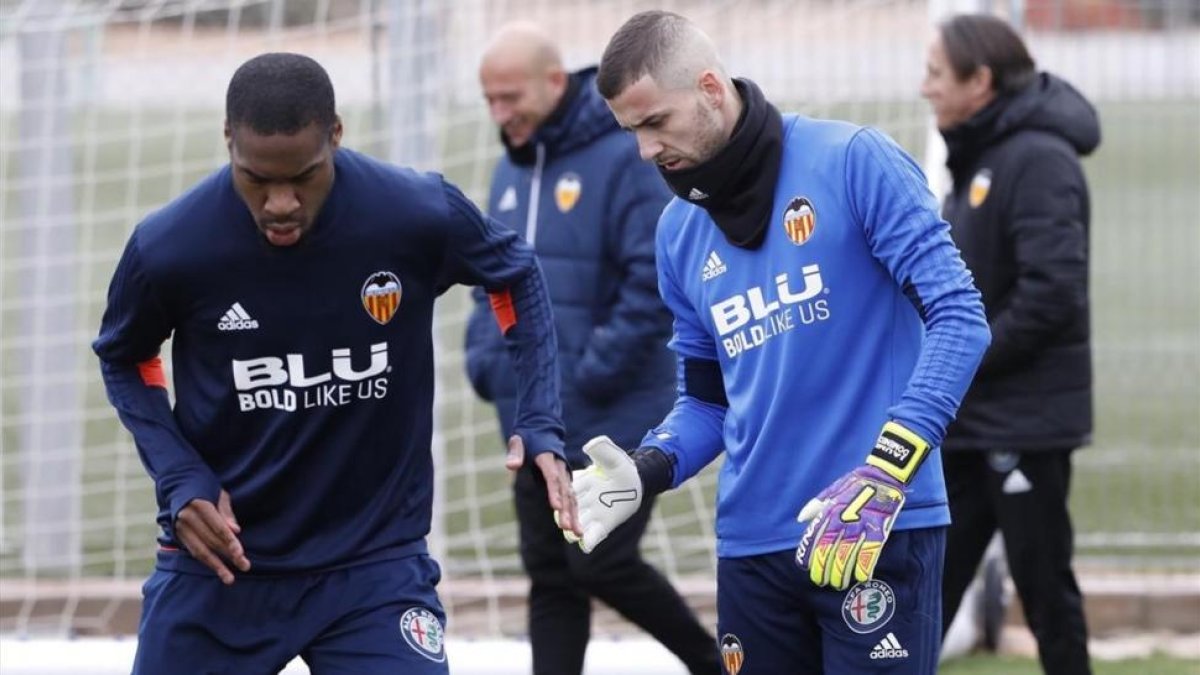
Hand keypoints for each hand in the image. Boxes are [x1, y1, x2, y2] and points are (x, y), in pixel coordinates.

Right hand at [174, 489, 250, 584]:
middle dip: (229, 555)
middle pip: (211, 541)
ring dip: (217, 566)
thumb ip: (227, 513)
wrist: (178, 484)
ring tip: (230, 578)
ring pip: (200, 551)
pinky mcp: (177, 535)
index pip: (218, 528)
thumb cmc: (205, 488)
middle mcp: (187, 517)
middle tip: (245, 566)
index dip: (230, 542)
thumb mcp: (219, 494)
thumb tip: (236, 531)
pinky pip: (194, 551)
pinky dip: (206, 561)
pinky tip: (218, 569)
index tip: (241, 554)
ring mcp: (180, 527)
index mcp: (199, 504)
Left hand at [506, 435, 580, 536]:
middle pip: (565, 490)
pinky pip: (571, 497)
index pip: (551, 476)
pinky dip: (574, 512)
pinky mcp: (565, 480)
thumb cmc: (528, 435)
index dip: (554, 491)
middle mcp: (560, 466)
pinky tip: (576, 528)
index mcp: (547, 457)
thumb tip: (511, 466)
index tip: (556, 507)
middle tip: (568, 528)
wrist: (544, 426)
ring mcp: (564, 473)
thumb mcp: (518, 439)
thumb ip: (515, 452)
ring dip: (574, 514)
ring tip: (577, 533)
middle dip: (567, 509)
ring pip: (571, 495)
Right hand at [571, 436, 642, 552]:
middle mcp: (584, 499)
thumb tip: (591, 445)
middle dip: (567, 516)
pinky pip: (594, 534)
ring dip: (575, 529)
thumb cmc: (621, 466)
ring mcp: (593, 512)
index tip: (558, 503)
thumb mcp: (612, 456)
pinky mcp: (604, 524)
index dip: (562, 496)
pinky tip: (586, 545)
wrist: (636, 480)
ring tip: (572, 535)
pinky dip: (590, 540)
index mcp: (581, 482)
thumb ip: (602, 450)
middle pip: (572, 508)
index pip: (569, 490)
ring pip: (580, 522)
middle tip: (564, 524)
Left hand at [795, 465, 904, 589]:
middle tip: (821, 581)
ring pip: (846, 557)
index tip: (805, 568)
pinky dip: (864, 567)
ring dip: (841, 573)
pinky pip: (870, 553)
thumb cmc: (855, 484)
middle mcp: (842, 521)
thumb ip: (815, 506)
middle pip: (827, 552)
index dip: (807, 555)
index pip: (813, 538)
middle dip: (823, 570)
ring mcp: (860, 526)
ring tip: (838, 584)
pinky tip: (861, 577)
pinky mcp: (879, 530)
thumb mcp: (831, 491)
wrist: (882, 475)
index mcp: (829, 512)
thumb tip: (800, 519)